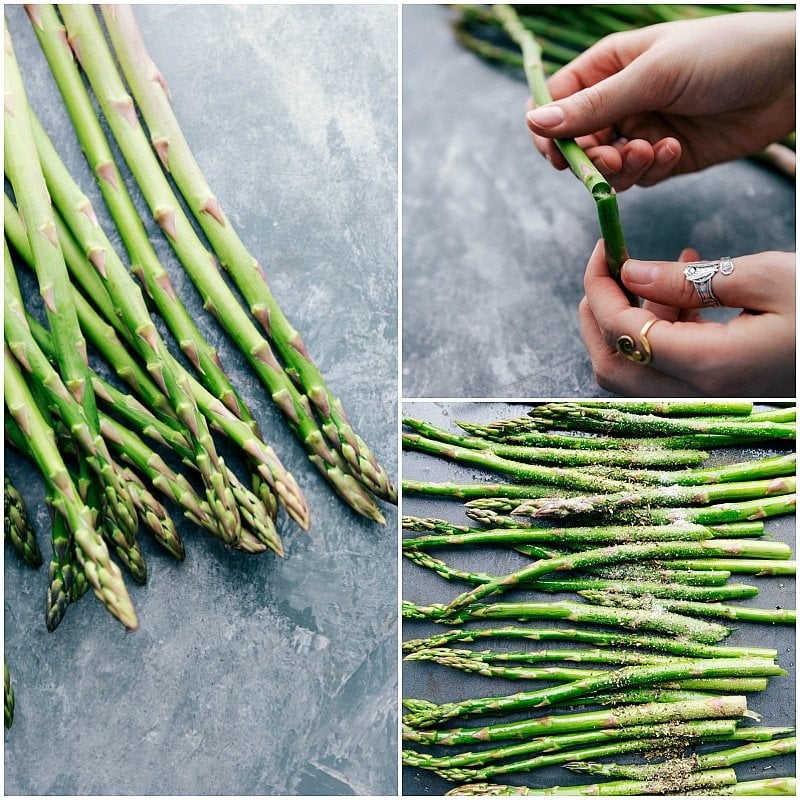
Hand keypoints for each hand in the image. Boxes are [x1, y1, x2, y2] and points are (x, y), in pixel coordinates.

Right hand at [526, 12, 795, 190]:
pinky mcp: (664, 157)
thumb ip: (593, 105)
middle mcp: (619, 100)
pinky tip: (675, 150)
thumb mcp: (653, 75)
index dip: (549, 131)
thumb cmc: (724, 55)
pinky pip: (638, 177)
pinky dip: (650, 170)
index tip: (559, 154)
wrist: (789, 78)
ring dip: (621, 167)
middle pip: (576, 142)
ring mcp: (640, 129)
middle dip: (590, 157)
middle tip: (614, 158)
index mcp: (608, 67)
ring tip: (651, 152)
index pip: (555, 103)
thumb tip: (535, 121)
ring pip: (605, 166)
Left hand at [579, 241, 795, 395]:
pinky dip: (660, 330)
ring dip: (630, 319)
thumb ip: (688, 280)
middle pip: (613, 365)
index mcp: (708, 365)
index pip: (622, 332)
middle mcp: (698, 393)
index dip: (600, 289)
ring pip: (634, 369)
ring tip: (665, 271)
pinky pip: (665, 366)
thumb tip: (629, 273)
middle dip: (597, 314)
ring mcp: (704, 398)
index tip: (602, 251)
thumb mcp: (762, 277)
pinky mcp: (713, 392)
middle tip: (608, 269)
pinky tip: (687, 290)